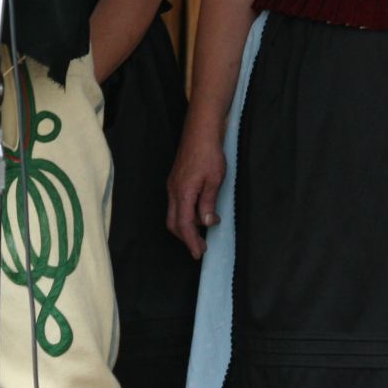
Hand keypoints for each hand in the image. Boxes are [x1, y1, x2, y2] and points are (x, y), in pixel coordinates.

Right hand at [166, 131, 225, 258]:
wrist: (199, 133)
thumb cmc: (209, 154)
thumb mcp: (214, 180)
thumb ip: (208, 203)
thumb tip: (206, 223)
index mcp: (183, 193)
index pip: (184, 225)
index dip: (191, 242)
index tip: (199, 254)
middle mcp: (173, 191)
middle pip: (173, 223)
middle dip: (186, 238)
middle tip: (201, 247)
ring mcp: (172, 186)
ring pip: (173, 214)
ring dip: (186, 227)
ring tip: (203, 231)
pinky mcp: (175, 181)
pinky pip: (176, 204)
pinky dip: (185, 215)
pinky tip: (199, 213)